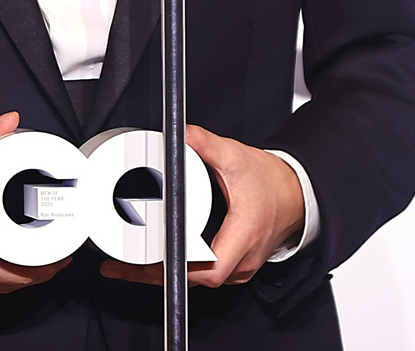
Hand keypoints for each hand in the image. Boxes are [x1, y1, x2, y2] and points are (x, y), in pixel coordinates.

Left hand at [100, 124, 304, 287]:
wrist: (295, 193)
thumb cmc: (271, 181)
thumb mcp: (236, 156)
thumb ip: (206, 143)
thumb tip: (182, 134)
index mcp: (243, 234)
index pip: (209, 268)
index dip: (176, 268)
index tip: (147, 261)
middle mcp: (242, 259)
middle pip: (195, 279)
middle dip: (155, 274)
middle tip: (119, 264)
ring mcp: (239, 265)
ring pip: (197, 280)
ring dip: (164, 275)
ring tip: (128, 265)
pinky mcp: (235, 263)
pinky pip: (203, 274)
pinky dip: (179, 270)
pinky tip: (156, 261)